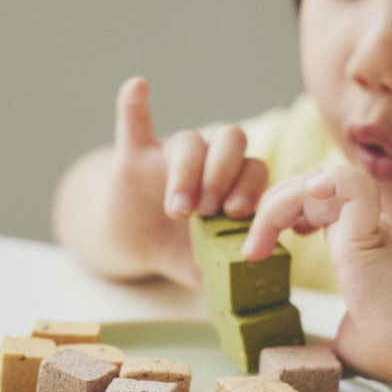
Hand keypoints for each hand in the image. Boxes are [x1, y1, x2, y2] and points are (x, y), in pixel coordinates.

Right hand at [104, 77, 266, 283]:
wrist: (138, 245)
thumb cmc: (184, 250)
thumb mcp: (209, 266)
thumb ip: (231, 277)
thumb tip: (259, 304)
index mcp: (234, 184)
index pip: (254, 170)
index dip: (249, 188)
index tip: (236, 215)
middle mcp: (208, 162)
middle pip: (231, 141)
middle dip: (224, 174)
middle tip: (212, 210)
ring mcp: (171, 155)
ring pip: (190, 140)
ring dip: (187, 171)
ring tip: (179, 209)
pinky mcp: (133, 155)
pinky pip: (133, 121)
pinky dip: (134, 104)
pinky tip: (138, 87)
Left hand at [243, 167, 391, 383]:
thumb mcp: (343, 341)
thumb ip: (320, 341)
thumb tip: (294, 360)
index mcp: (360, 243)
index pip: (315, 204)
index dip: (283, 213)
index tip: (263, 249)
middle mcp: (366, 226)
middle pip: (310, 186)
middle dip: (270, 207)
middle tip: (253, 249)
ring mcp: (371, 225)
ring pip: (318, 181)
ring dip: (276, 205)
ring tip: (258, 245)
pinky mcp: (371, 230)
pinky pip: (349, 183)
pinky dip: (321, 185)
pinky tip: (294, 216)